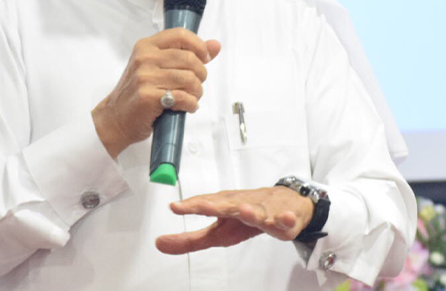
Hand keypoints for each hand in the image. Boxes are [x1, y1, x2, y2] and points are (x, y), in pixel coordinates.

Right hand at [92, 28, 220, 158]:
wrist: (115, 118)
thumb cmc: (138, 92)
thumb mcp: (158, 67)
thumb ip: (186, 54)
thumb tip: (215, 45)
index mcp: (146, 46)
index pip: (181, 35)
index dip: (199, 46)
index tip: (204, 59)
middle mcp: (144, 58)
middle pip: (190, 59)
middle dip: (201, 75)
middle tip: (196, 85)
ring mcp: (144, 76)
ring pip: (189, 79)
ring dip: (197, 92)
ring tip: (191, 97)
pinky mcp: (148, 96)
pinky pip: (183, 97)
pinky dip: (191, 104)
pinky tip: (186, 107)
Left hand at [155, 187, 313, 253]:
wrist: (286, 202)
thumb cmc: (246, 216)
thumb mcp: (217, 232)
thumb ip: (189, 240)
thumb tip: (159, 244)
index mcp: (225, 207)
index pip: (205, 206)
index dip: (190, 206)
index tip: (175, 207)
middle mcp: (242, 205)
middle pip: (229, 205)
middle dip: (216, 205)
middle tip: (204, 207)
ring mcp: (264, 211)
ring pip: (258, 211)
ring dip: (251, 211)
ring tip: (244, 211)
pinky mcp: (284, 219)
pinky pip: (286, 220)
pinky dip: (286, 219)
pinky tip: (284, 219)